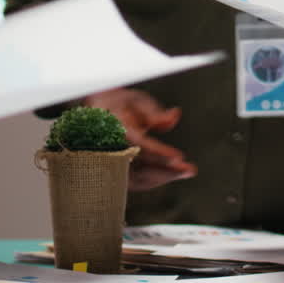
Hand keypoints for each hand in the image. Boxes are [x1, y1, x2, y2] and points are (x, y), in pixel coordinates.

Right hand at [82, 88, 196, 190]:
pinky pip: (135, 182)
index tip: (178, 157)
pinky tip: (172, 174)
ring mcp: (110, 163)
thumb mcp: (135, 100)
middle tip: (188, 169)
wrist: (96, 113)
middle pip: (137, 167)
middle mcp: (109, 148)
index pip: (137, 143)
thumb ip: (153, 112)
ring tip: (185, 171)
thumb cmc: (117, 105)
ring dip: (163, 177)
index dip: (158, 152)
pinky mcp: (115, 172)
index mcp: (112, 127)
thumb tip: (174, 116)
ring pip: (136, 179)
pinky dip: (155, 180)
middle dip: (165, 171)